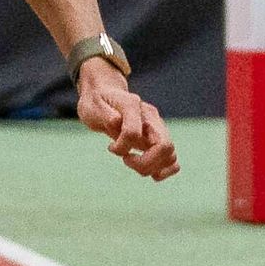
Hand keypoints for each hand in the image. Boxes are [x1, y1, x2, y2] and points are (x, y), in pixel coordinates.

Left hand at [75, 60, 178, 180]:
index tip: (111, 147)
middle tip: (126, 160)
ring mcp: (158, 128)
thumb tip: (117, 123)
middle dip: (145, 163)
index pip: (133, 133)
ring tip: (134, 163)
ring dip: (152, 168)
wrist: (105, 95)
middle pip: (165, 146)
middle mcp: (151, 118)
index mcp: (133, 106)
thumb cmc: (97, 102)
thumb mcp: (92, 106)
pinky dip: (163, 170)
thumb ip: (106, 115)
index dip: (121, 146)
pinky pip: (173, 159)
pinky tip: (147, 170)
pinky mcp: (159, 139)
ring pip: (171, 155)